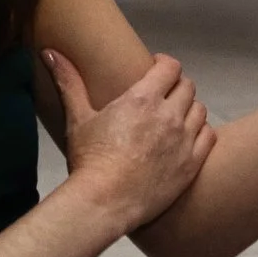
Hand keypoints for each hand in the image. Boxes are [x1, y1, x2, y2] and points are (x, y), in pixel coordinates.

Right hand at [46, 49, 215, 234]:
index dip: (165, 65)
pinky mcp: (191, 164)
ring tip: (176, 116)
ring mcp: (184, 140)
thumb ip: (68, 82)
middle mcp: (169, 115)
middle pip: (187, 87)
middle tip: (164, 95)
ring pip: (200, 110)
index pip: (170, 67)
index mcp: (143, 98)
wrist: (104, 203)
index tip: (156, 69)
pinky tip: (189, 137)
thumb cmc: (89, 160)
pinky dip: (201, 132)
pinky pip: (209, 137)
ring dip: (190, 109)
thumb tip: (49, 53)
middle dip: (176, 86)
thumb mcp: (77, 119)